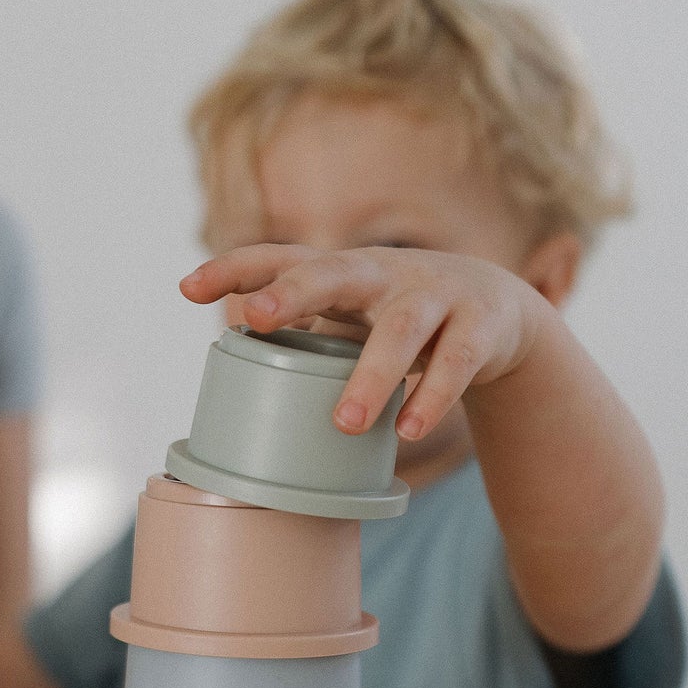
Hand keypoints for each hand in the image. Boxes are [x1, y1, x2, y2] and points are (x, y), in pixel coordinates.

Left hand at [179, 244, 544, 442]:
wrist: (499, 311)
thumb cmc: (403, 316)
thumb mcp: (352, 316)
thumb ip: (304, 331)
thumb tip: (235, 372)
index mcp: (345, 271)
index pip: (281, 258)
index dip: (236, 268)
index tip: (187, 288)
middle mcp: (385, 273)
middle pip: (336, 273)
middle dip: (294, 291)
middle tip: (258, 318)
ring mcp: (437, 295)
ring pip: (401, 331)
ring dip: (371, 377)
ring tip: (345, 424)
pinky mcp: (480, 326)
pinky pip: (455, 364)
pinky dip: (431, 399)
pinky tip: (408, 430)